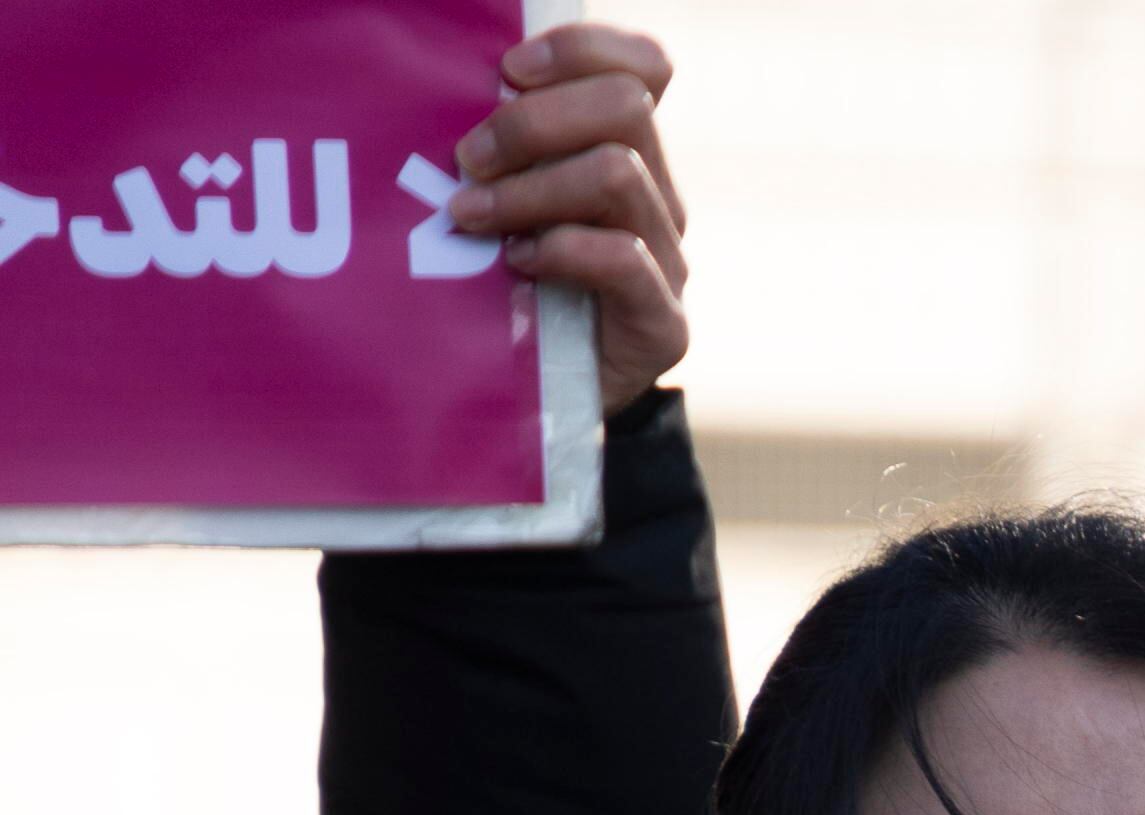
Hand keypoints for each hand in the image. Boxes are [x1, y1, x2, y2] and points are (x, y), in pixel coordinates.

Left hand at [446, 26, 689, 411]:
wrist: (528, 404)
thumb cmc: (492, 285)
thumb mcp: (491, 196)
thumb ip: (496, 143)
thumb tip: (447, 80)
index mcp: (624, 153)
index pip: (645, 67)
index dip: (582, 49)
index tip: (507, 69)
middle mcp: (655, 198)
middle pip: (626, 106)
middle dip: (533, 121)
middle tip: (467, 160)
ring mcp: (666, 261)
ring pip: (617, 174)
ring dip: (528, 189)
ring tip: (467, 218)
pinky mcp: (662, 323)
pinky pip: (625, 260)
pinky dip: (561, 250)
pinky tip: (515, 266)